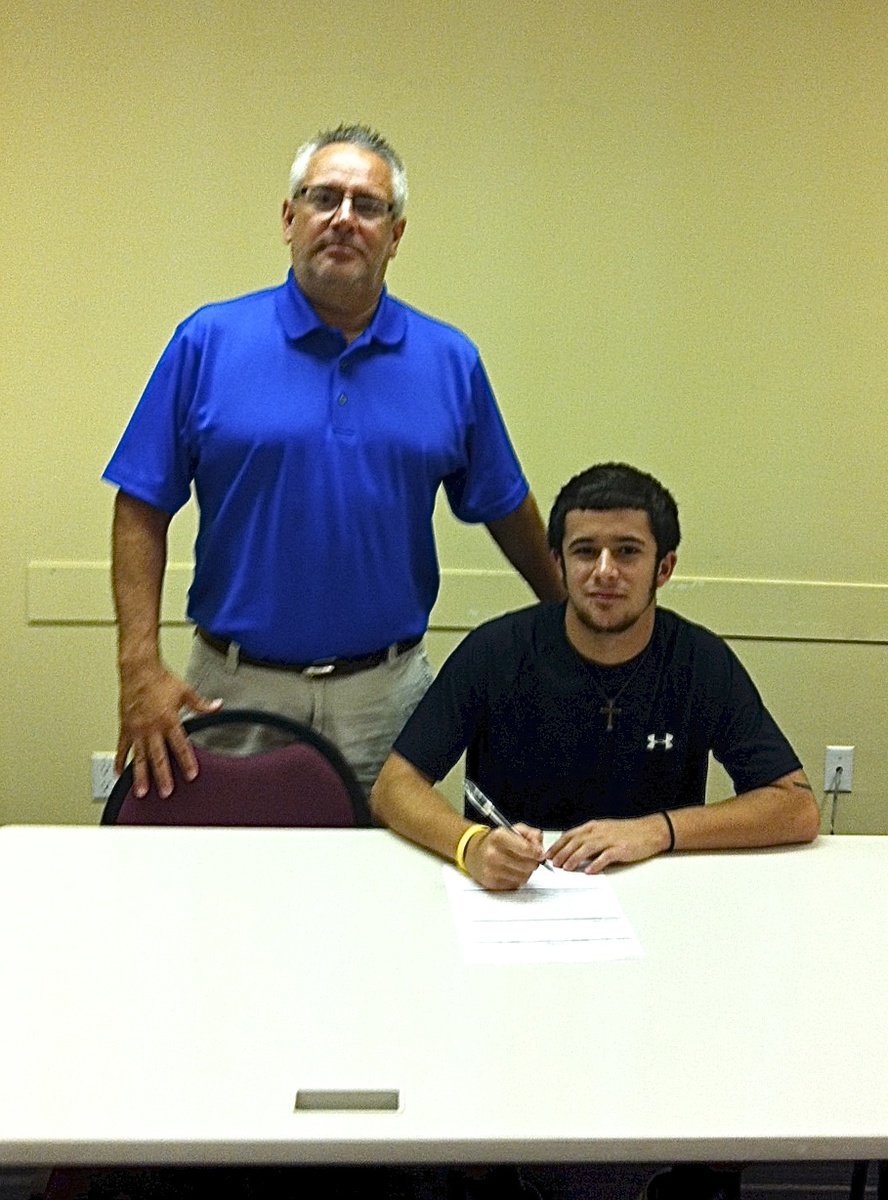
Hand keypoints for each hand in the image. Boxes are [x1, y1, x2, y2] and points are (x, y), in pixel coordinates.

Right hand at [116, 663, 220, 798]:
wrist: (138, 669)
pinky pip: (122, 748)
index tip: (191, 775)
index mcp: (169, 720)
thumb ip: (202, 704)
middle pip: (159, 757)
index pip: (181, 745)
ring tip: (142, 791)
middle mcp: (152, 727)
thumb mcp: (186, 691)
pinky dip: (120, 762)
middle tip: (166, 792)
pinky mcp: (125, 727)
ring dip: (141, 776)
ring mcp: (137, 729)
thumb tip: (218, 706)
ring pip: (139, 757)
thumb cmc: (160, 679)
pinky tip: (120, 775)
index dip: (187, 761)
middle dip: (163, 776)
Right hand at [464, 823, 544, 890]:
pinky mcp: (491, 883)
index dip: (537, 852)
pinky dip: (518, 879)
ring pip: (524, 877)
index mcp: (499, 837)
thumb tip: (540, 847)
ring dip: (526, 872)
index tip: (540, 853)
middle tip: (531, 858)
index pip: (525, 848)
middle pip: (527, 864)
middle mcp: (493, 853)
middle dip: (533, 862)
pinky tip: (512, 871)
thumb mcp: (512, 830)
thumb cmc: (495, 842)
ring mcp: (491, 870)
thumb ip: (530, 834)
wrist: (473, 853)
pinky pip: (516, 884)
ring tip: (520, 864)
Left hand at [547, 814, 670, 873]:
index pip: (570, 834)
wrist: (649, 831)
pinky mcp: (620, 849)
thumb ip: (589, 838)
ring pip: (587, 848)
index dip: (558, 844)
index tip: (548, 854)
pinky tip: (589, 871)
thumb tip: (573, 848)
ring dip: (574, 858)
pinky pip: (605, 857)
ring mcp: (610, 839)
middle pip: (576, 841)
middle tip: (553, 863)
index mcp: (594, 826)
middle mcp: (599, 831)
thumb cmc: (627, 832)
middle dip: (562, 852)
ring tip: (566, 868)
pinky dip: (596, 864)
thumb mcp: (605, 830)